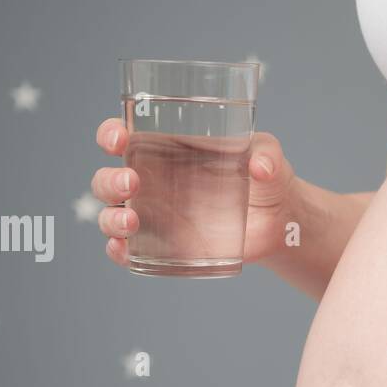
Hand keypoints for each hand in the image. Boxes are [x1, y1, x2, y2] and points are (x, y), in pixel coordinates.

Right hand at [91, 118, 295, 267]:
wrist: (278, 220)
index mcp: (166, 150)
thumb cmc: (266, 178)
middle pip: (108, 179)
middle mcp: (152, 182)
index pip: (122, 137)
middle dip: (109, 180)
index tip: (118, 138)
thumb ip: (266, 155)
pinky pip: (129, 251)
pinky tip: (124, 250)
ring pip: (112, 215)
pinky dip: (119, 251)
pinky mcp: (165, 246)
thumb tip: (261, 168)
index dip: (110, 135)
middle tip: (132, 182)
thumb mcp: (269, 156)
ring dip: (111, 218)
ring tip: (132, 221)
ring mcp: (155, 216)